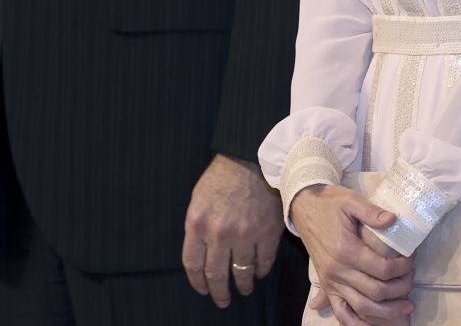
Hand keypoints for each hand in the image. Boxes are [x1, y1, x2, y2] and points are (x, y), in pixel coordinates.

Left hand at [181, 154, 283, 306]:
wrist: (249, 160)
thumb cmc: (220, 179)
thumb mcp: (197, 200)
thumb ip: (197, 229)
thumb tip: (201, 256)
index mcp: (197, 224)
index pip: (193, 265)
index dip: (197, 282)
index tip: (202, 289)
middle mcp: (219, 233)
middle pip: (216, 275)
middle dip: (219, 293)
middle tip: (222, 300)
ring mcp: (245, 235)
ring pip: (242, 273)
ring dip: (243, 285)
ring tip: (244, 289)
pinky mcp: (267, 233)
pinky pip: (263, 263)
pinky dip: (261, 271)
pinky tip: (258, 272)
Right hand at [290, 184, 414, 322]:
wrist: (303, 207)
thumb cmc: (329, 203)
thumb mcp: (351, 200)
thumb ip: (372, 212)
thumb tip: (393, 220)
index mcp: (346, 249)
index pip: (382, 269)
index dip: (402, 268)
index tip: (410, 260)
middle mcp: (338, 270)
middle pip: (376, 291)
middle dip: (400, 289)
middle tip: (411, 279)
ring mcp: (331, 281)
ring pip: (363, 307)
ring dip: (388, 312)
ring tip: (406, 306)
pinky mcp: (327, 286)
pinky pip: (342, 313)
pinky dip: (357, 323)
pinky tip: (374, 323)